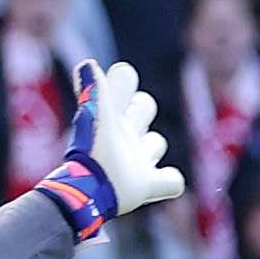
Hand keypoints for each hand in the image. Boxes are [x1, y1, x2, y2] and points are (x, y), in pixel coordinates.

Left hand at [37, 60, 186, 240]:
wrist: (90, 194)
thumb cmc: (94, 152)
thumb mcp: (98, 116)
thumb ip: (94, 89)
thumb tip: (87, 64)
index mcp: (113, 116)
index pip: (124, 82)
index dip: (125, 79)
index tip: (122, 79)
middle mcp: (125, 135)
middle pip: (143, 108)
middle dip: (142, 108)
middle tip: (132, 117)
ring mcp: (138, 161)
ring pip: (154, 144)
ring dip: (151, 147)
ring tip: (138, 159)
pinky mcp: (149, 186)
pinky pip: (172, 181)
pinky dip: (169, 181)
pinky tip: (159, 181)